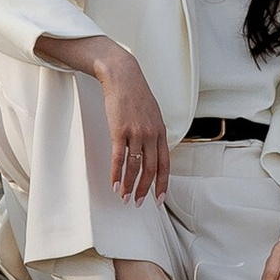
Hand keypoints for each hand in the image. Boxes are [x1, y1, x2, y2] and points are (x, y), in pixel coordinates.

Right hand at [89, 44, 171, 202]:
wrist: (123, 76)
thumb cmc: (136, 94)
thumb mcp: (152, 113)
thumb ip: (154, 132)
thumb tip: (153, 150)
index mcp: (160, 132)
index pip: (165, 164)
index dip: (162, 184)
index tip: (158, 199)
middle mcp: (151, 134)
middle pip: (150, 169)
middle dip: (145, 189)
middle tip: (139, 203)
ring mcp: (135, 133)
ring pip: (134, 166)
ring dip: (129, 185)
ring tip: (124, 198)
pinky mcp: (119, 130)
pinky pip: (119, 157)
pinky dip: (116, 174)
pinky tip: (115, 184)